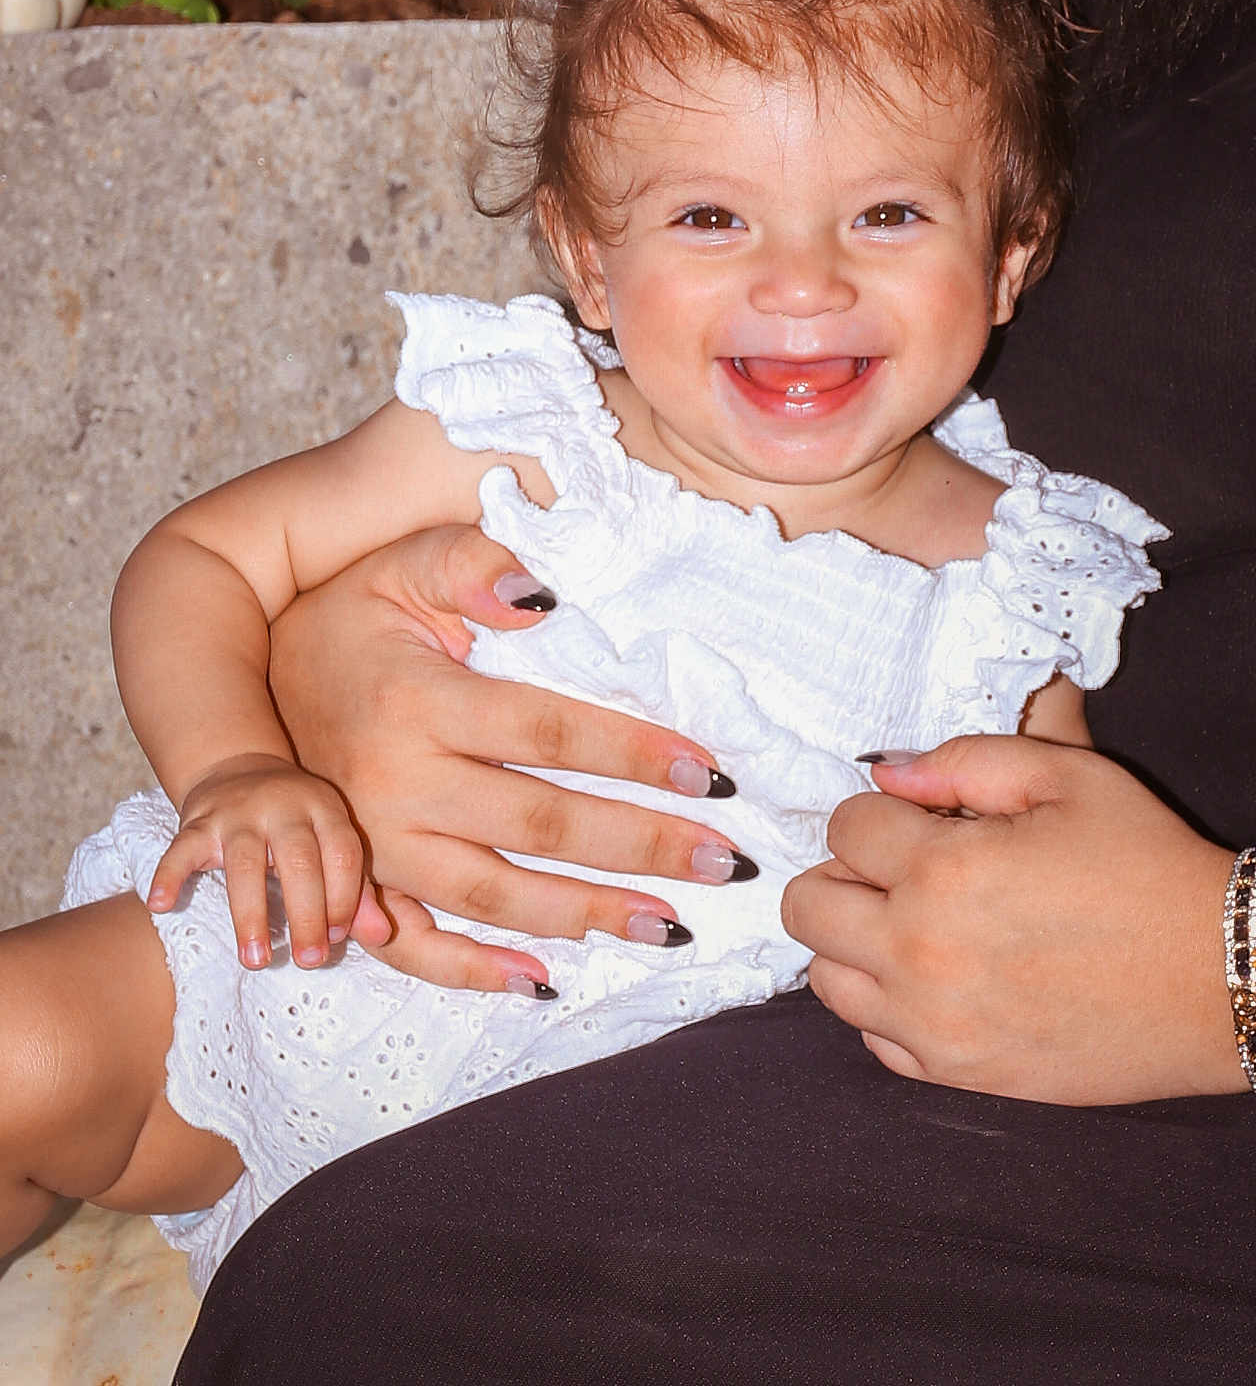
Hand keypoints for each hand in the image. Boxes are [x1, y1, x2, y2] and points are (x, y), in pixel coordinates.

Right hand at [146, 752, 388, 970]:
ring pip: (244, 863)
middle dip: (308, 915)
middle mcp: (284, 806)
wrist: (238, 766)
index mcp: (324, 809)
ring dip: (250, 914)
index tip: (338, 940)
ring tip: (257, 960)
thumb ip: (357, 890)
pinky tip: (161, 906)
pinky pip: (181, 848)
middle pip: (299, 861)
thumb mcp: (330, 844)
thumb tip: (382, 938)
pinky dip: (169, 875)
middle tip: (310, 962)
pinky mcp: (198, 820)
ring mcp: (238, 812)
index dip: (346, 899)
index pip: (343, 854)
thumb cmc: (296, 824)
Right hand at [267, 524, 747, 992]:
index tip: (713, 772)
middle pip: (539, 826)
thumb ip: (470, 562)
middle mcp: (396, 786)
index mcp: (418, 703)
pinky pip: (416, 949)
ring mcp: (375, 849)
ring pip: (495, 896)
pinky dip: (477, 974)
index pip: (548, 734)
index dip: (635, 755)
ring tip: (671, 924)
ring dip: (588, 915)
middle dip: (640, 846)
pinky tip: (547, 983)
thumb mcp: (401, 566)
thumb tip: (543, 592)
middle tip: (723, 861)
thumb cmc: (348, 617)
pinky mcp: (360, 886)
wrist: (241, 678)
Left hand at [782, 734, 1242, 1103]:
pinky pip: (874, 1039)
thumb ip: (962, 760)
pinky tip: (942, 977)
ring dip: (856, 940)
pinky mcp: (960, 1075)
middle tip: (903, 868)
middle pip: (807, 906)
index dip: (880, 811)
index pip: (844, 826)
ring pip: (826, 978)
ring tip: (917, 921)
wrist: (1221, 978)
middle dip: (847, 873)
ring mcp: (935, 1026)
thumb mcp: (1066, 776)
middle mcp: (920, 954)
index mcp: (942, 873)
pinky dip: (889, 1005)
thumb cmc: (1147, 866)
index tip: (919, 819)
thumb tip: (888, 772)